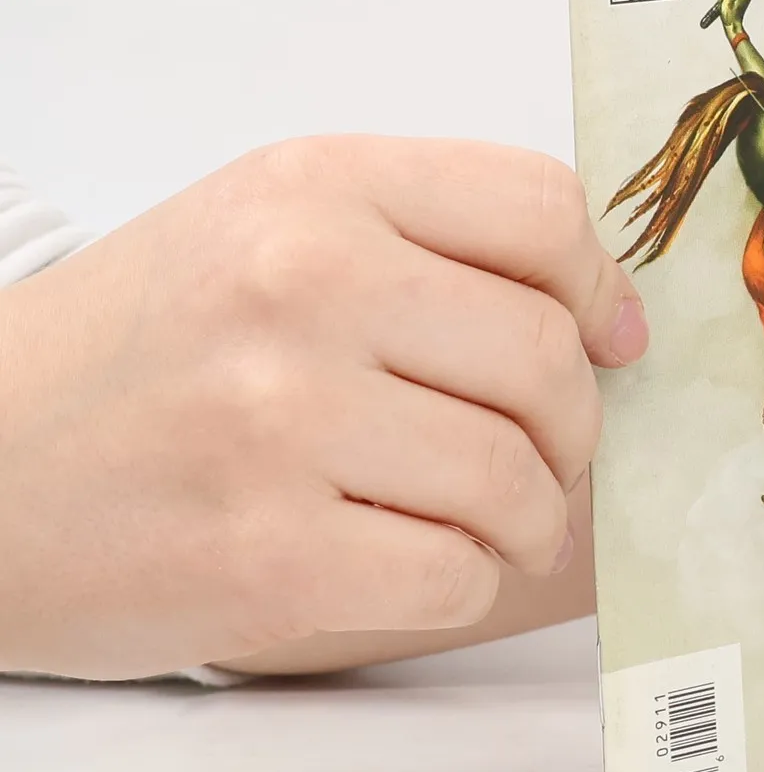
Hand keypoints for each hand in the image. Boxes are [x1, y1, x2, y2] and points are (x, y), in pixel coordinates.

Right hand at [0, 137, 647, 679]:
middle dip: (571, 427)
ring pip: (516, 481)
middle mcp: (300, 286)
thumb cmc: (142, 353)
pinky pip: (455, 576)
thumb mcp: (267, 233)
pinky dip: (460, 583)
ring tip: (476, 520)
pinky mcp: (266, 556)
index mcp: (314, 187)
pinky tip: (410, 566)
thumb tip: (614, 324)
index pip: (543, 212)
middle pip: (547, 358)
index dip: (599, 291)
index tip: (607, 342)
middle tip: (539, 456)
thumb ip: (432, 245)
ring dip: (523, 519)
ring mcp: (279, 422)